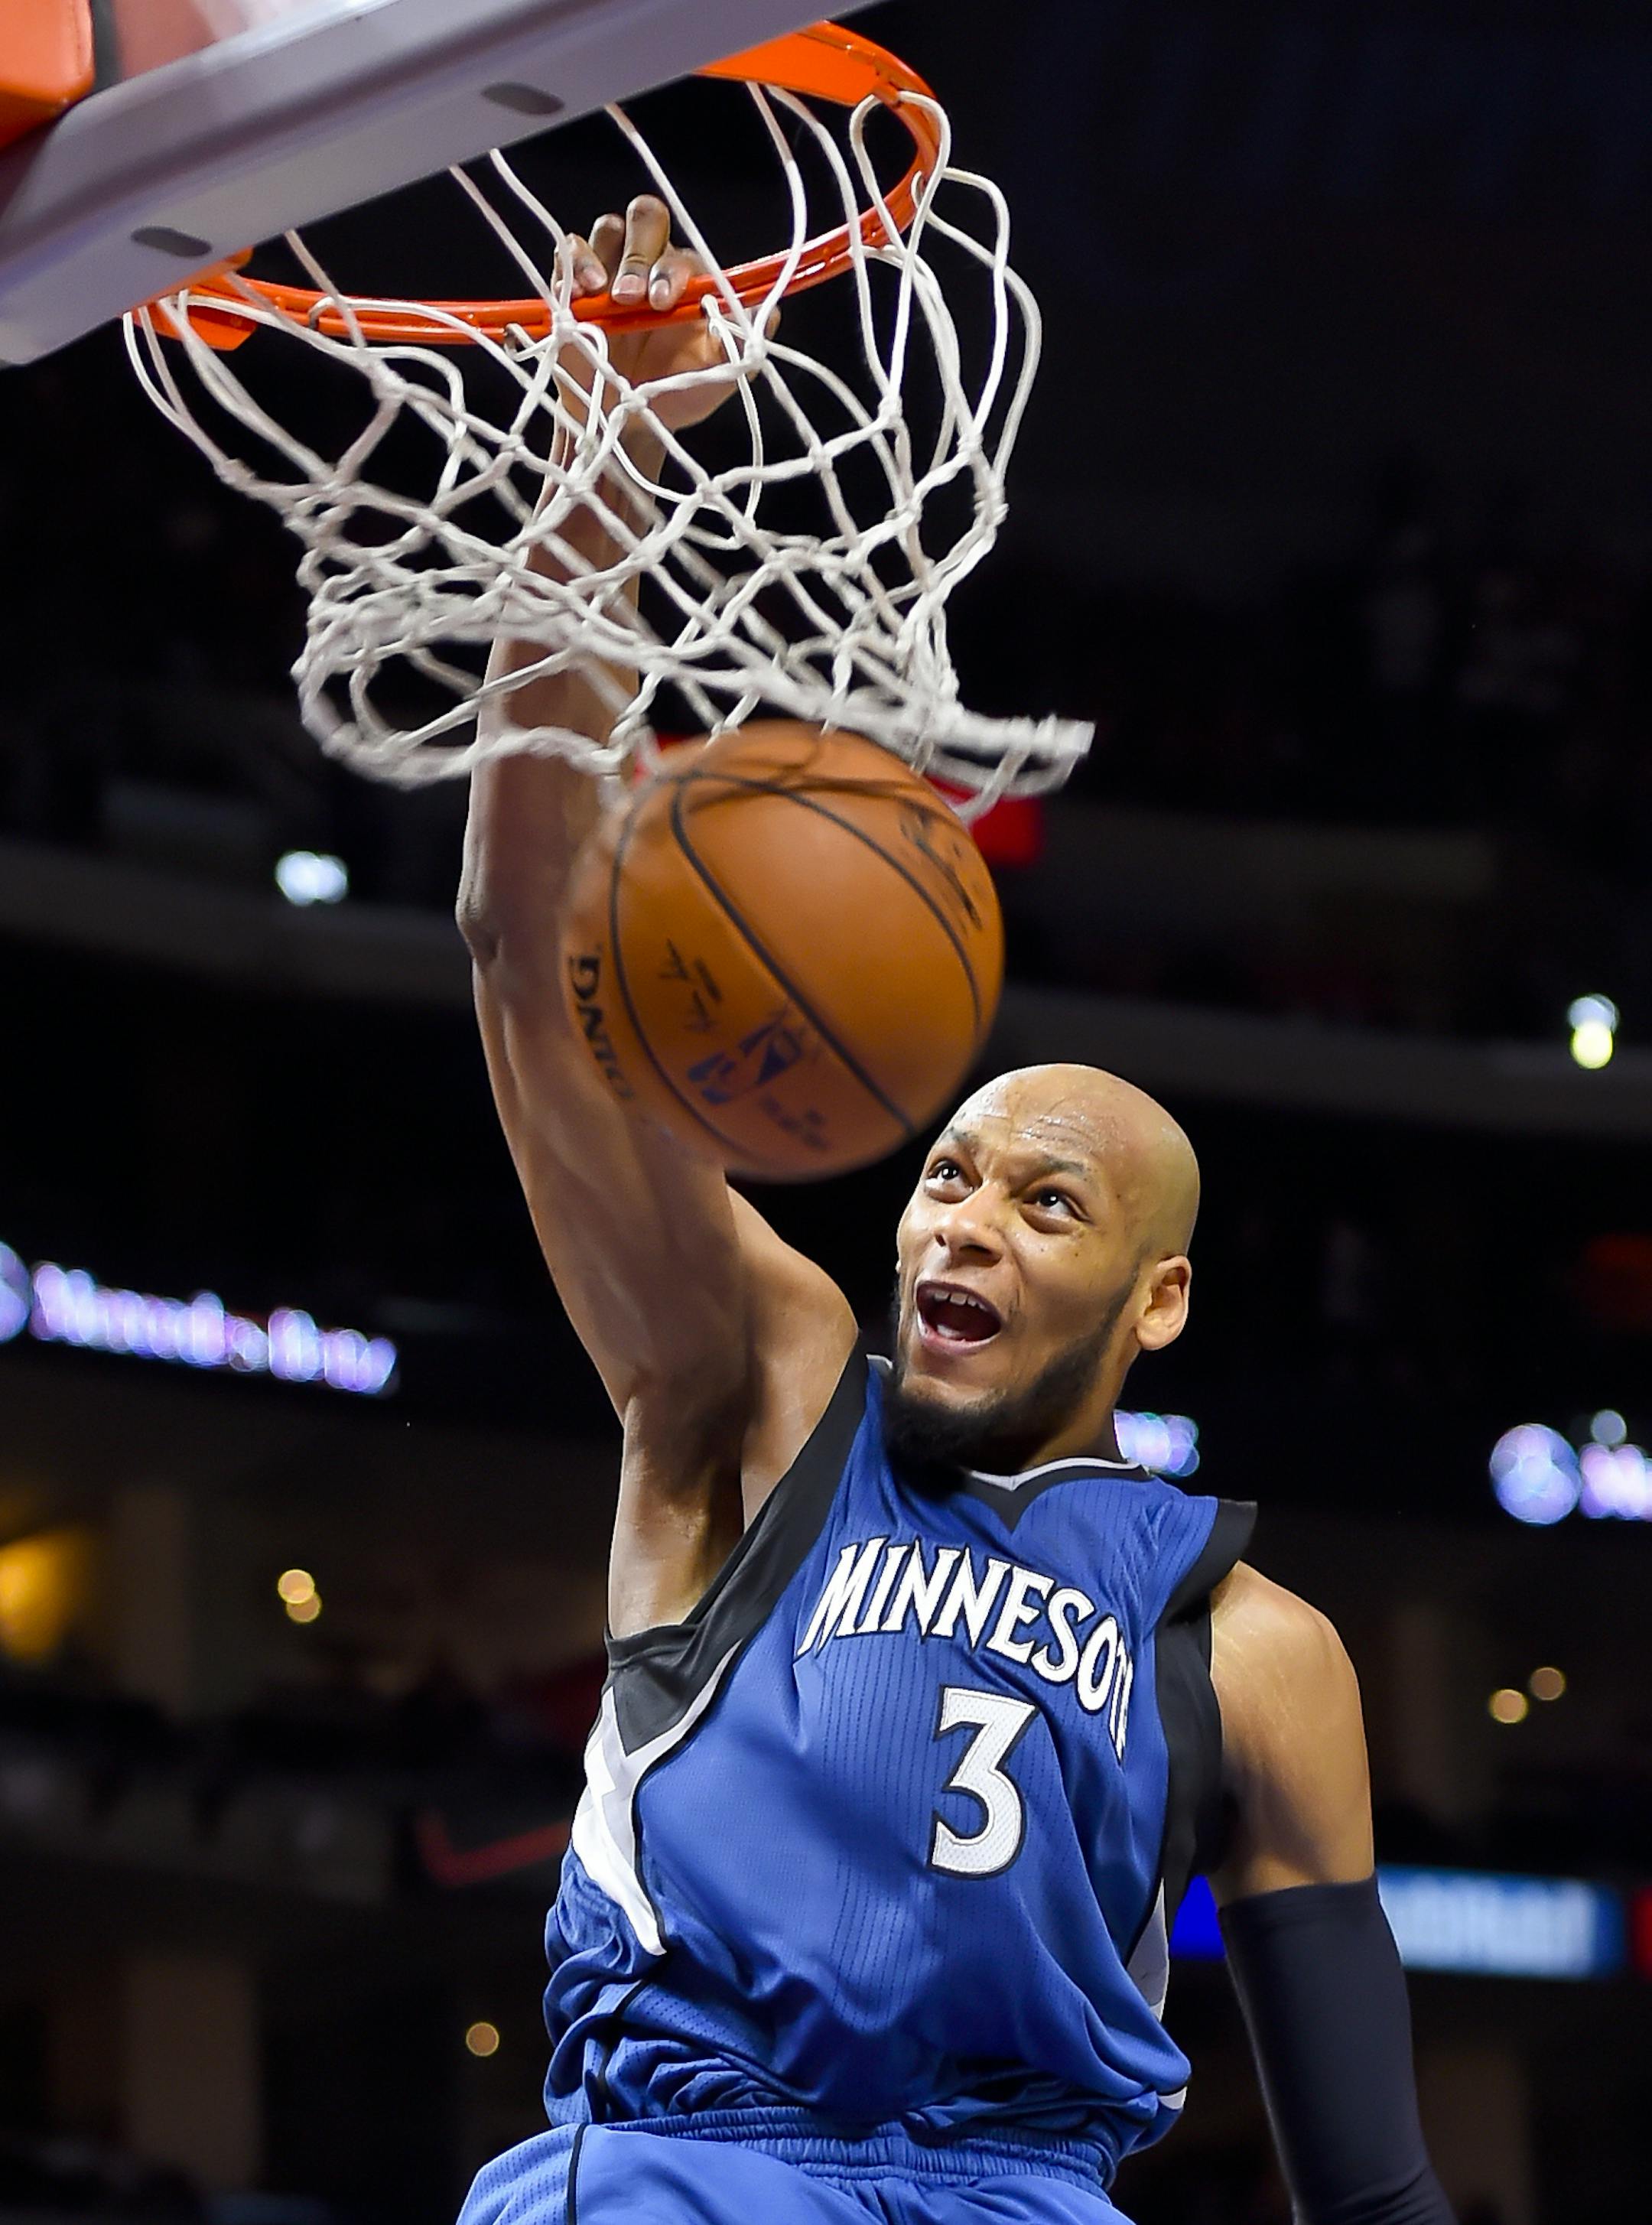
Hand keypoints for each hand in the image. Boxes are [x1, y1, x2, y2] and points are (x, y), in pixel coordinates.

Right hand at [565, 194, 770, 436]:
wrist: (631, 426)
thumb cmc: (677, 393)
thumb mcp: (719, 372)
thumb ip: (743, 338)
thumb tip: (772, 308)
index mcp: (686, 278)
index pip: (682, 248)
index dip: (673, 267)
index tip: (666, 302)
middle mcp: (649, 265)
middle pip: (646, 219)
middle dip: (642, 255)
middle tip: (635, 299)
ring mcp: (609, 272)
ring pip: (609, 229)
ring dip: (607, 255)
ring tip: (606, 295)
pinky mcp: (573, 287)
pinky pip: (569, 252)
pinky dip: (575, 262)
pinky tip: (584, 291)